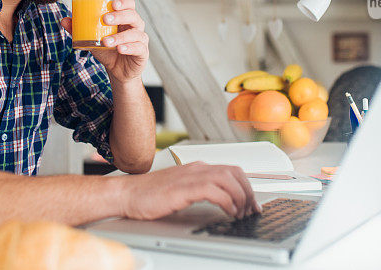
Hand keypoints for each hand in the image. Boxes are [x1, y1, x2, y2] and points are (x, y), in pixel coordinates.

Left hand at [61, 0, 148, 83]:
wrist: (117, 71)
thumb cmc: (107, 50)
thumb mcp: (92, 39)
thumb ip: (80, 29)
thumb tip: (64, 20)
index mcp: (125, 19)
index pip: (129, 5)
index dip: (123, 2)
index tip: (112, 3)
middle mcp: (135, 27)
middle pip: (133, 16)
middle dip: (119, 16)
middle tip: (105, 19)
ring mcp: (141, 40)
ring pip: (135, 33)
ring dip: (120, 36)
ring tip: (106, 41)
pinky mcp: (142, 53)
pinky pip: (139, 48)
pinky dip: (129, 47)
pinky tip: (120, 49)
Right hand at [117, 162, 260, 220]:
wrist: (128, 194)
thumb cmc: (150, 195)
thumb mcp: (181, 189)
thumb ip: (200, 190)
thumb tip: (221, 201)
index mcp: (197, 167)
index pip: (231, 170)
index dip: (247, 185)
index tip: (252, 202)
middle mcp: (197, 168)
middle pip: (234, 172)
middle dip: (248, 191)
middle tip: (251, 209)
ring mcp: (190, 176)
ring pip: (227, 179)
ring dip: (240, 197)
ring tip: (241, 212)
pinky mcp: (183, 188)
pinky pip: (214, 190)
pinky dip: (226, 200)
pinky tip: (228, 211)